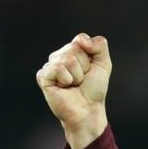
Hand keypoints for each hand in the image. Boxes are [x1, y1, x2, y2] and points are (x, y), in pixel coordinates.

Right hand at [36, 33, 111, 148]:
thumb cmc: (94, 89)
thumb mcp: (104, 65)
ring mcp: (50, 65)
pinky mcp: (43, 76)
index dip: (90, 56)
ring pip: (67, 59)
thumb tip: (83, 39)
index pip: (80, 39)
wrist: (88, 109)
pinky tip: (64, 87)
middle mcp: (59, 56)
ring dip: (76, 75)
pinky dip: (66, 80)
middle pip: (74, 49)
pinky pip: (58, 68)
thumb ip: (100, 46)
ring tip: (73, 84)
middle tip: (81, 80)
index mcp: (72, 51)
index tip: (90, 69)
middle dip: (84, 67)